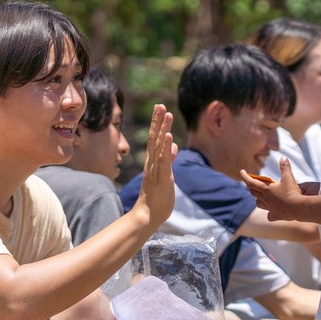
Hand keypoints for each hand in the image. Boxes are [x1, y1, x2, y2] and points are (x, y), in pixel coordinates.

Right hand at [133, 104, 176, 228]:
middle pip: (154, 137)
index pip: (155, 138)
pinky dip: (165, 147)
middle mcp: (152, 162)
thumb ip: (168, 159)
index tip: (159, 107)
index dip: (157, 123)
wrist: (147, 215)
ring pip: (159, 145)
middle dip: (158, 120)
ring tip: (166, 113)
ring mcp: (156, 169)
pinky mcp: (161, 178)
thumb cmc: (156, 196)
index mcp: (153, 161)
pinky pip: (163, 160)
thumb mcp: (165, 174)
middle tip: (160, 104)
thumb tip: (173, 145)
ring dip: (163, 129)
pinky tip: (168, 136)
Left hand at [242, 158, 301, 221]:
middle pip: (253, 192)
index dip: (245, 176)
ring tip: (259, 196)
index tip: (241, 171)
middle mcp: (266, 199)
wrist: (298, 208)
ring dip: (257, 199)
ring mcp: (270, 208)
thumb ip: (285, 167)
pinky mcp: (276, 215)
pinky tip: (272, 212)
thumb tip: (283, 157)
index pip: (251, 182)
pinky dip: (269, 213)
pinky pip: (270, 215)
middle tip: (250, 181)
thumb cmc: (292, 192)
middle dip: (250, 186)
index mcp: (266, 189)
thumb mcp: (289, 177)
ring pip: (259, 203)